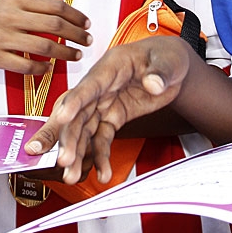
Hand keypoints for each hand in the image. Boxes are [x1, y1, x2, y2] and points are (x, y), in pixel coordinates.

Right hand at [0, 0, 91, 74]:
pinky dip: (43, 68)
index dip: (75, 16)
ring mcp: (3, 38)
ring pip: (45, 47)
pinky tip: (50, 68)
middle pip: (54, 25)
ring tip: (76, 56)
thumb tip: (64, 15)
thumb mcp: (7, 2)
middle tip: (87, 40)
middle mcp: (10, 16)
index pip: (55, 6)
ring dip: (66, 53)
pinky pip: (27, 65)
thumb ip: (32, 6)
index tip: (86, 23)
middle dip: (76, 34)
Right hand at [24, 35, 191, 184]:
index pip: (89, 86)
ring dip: (76, 153)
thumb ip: (160, 72)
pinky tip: (103, 174)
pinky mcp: (112, 117)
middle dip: (68, 138)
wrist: (169, 67)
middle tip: (63, 160)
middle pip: (78, 113)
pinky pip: (102, 139)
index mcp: (111, 67)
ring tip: (71, 176)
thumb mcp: (168, 61)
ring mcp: (104, 103)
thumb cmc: (165, 56)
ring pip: (84, 130)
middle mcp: (101, 87)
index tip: (62, 117)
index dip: (75, 101)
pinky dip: (100, 157)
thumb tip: (153, 83)